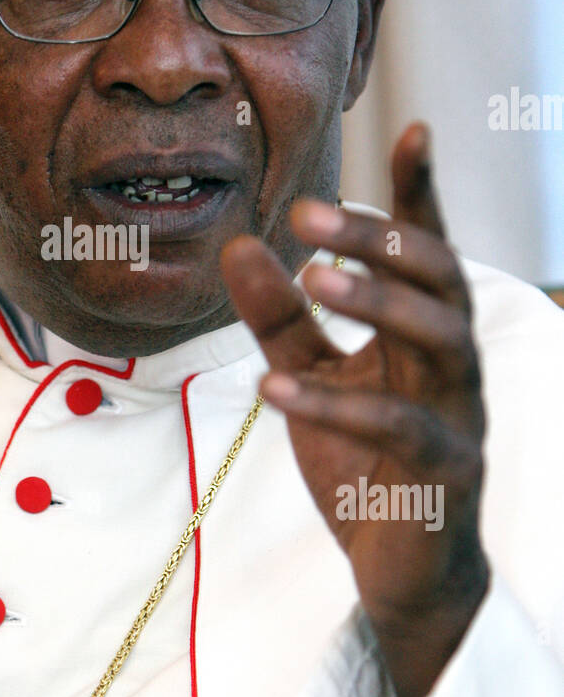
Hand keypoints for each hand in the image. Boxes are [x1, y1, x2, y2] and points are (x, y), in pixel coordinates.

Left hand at [221, 123, 488, 696]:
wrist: (401, 567)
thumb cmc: (364, 460)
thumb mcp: (311, 375)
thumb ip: (280, 316)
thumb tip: (238, 241)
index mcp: (423, 332)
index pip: (427, 251)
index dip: (421, 193)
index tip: (411, 129)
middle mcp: (452, 362)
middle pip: (441, 278)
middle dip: (383, 238)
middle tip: (314, 211)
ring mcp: (458, 415)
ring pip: (443, 340)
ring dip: (379, 301)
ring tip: (314, 275)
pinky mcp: (444, 472)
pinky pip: (399, 428)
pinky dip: (336, 403)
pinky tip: (272, 388)